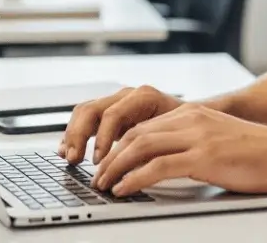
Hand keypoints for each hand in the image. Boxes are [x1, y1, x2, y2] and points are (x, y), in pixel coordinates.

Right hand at [58, 86, 183, 164]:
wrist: (197, 116)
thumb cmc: (189, 127)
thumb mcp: (174, 136)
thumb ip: (152, 148)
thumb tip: (133, 170)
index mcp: (144, 97)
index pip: (113, 114)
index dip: (103, 138)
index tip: (99, 160)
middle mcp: (127, 96)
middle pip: (92, 110)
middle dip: (79, 136)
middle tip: (75, 160)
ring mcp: (118, 102)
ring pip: (85, 112)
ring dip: (74, 135)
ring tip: (70, 157)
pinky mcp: (112, 113)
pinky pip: (87, 118)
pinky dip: (76, 134)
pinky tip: (69, 151)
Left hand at [92, 104, 266, 196]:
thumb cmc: (257, 152)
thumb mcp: (217, 137)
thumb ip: (190, 141)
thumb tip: (162, 161)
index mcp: (192, 113)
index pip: (143, 125)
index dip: (119, 144)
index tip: (107, 162)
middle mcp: (191, 119)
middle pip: (136, 134)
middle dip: (111, 157)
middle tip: (99, 176)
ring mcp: (197, 137)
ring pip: (141, 147)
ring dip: (117, 168)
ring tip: (105, 185)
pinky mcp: (203, 157)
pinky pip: (157, 167)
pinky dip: (134, 179)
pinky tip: (124, 189)